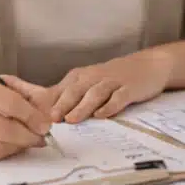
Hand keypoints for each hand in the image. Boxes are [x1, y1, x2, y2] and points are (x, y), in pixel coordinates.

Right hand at [0, 73, 57, 159]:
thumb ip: (24, 93)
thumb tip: (48, 112)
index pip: (10, 103)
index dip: (32, 116)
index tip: (46, 125)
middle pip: (3, 128)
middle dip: (29, 136)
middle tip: (41, 137)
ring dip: (18, 147)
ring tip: (29, 141)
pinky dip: (4, 151)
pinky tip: (11, 145)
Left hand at [47, 51, 173, 123]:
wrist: (149, 65)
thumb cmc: (114, 78)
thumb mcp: (88, 82)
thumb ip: (67, 95)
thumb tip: (43, 114)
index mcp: (80, 77)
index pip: (60, 89)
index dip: (48, 103)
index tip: (36, 116)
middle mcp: (94, 77)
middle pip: (75, 90)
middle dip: (62, 104)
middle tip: (52, 119)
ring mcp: (113, 82)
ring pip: (95, 93)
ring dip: (82, 106)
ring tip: (72, 119)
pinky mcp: (130, 88)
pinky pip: (119, 97)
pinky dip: (110, 106)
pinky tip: (102, 115)